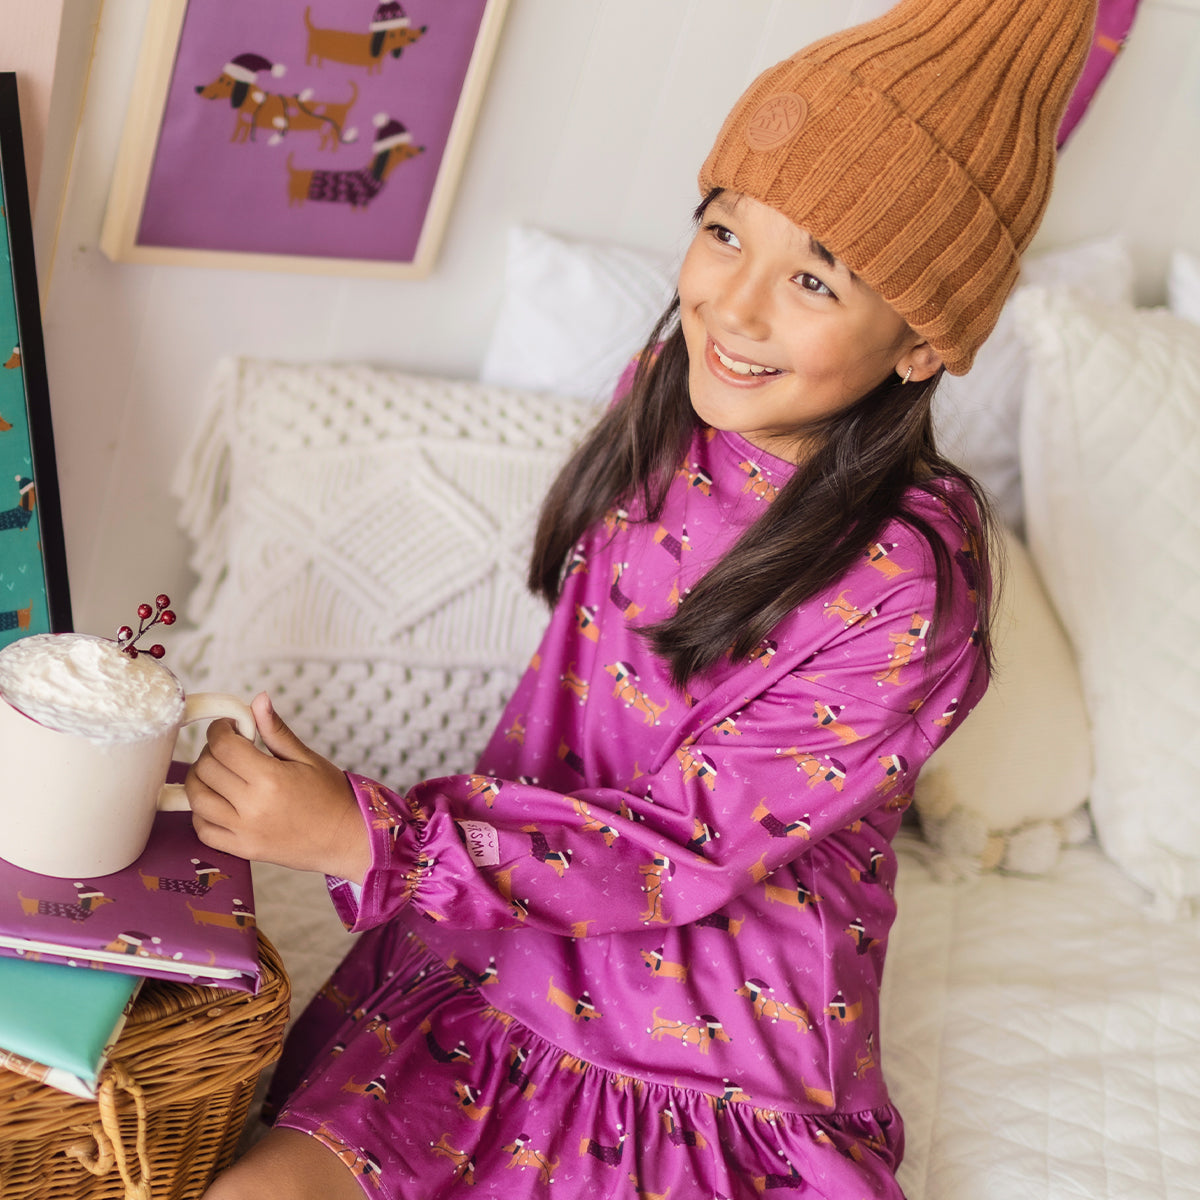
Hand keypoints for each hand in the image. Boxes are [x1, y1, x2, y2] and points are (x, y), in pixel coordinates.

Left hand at [185, 692, 370, 882]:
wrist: (347, 838)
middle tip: (230, 748)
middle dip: (212, 751)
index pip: (223, 746)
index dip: (220, 729)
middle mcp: (252, 806)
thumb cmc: (332, 796)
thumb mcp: (307, 758)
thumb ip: (276, 731)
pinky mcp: (242, 849)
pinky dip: (202, 812)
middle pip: (206, 769)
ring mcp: (244, 831)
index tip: (230, 727)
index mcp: (271, 779)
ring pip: (197, 798)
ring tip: (221, 773)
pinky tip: (219, 800)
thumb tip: (258, 700)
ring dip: (202, 779)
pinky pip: (203, 829)